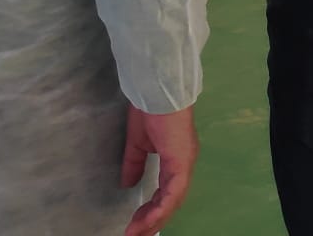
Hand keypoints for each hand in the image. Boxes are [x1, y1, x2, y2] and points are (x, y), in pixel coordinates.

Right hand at [121, 104, 197, 235]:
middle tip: (135, 235)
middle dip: (152, 220)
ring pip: (172, 201)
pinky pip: (172, 192)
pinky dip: (160, 208)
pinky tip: (148, 220)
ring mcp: (184, 163)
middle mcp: (184, 164)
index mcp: (176, 158)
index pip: (166, 192)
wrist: (156, 91)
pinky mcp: (181, 162)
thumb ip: (135, 163)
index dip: (152, 209)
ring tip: (136, 232)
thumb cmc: (148, 110)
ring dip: (153, 219)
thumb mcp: (138, 142)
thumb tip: (128, 183)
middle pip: (171, 201)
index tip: (135, 223)